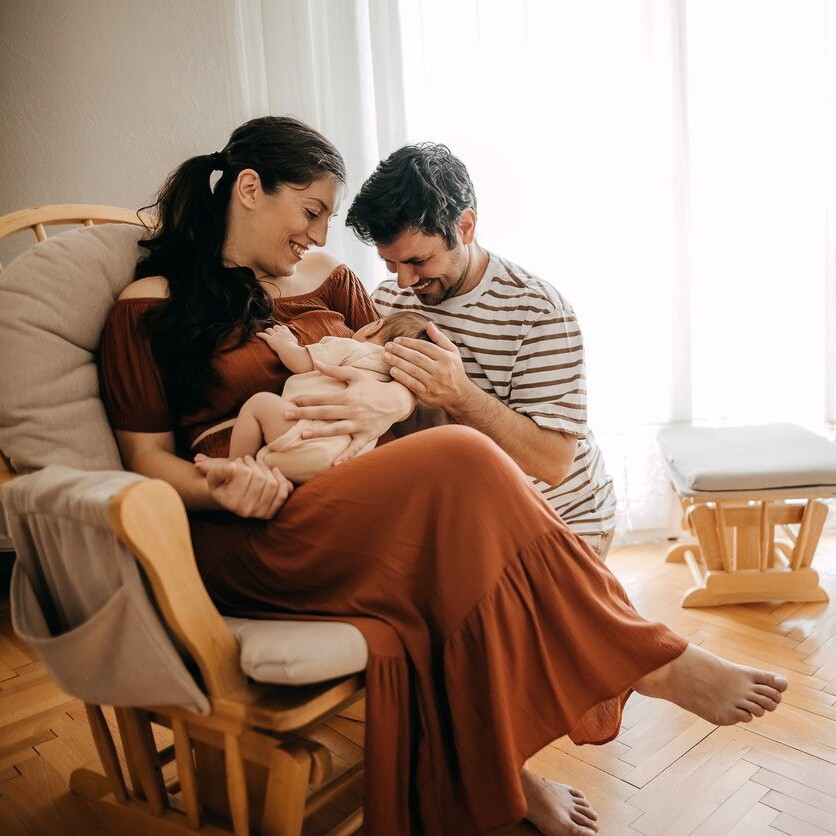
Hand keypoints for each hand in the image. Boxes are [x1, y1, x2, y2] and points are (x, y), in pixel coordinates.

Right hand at [194, 454, 292, 517]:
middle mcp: (246, 511)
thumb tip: (231, 467)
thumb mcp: (213, 477)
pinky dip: (281, 480)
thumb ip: (219, 471)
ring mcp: (260, 513)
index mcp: (231, 502)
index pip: (245, 474)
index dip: (243, 464)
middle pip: (260, 479)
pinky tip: (274, 471)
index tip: (238, 461)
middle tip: (248, 460)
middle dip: (255, 465)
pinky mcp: (271, 512)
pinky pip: (282, 494)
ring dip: (266, 469)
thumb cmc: (221, 484)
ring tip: (257, 464)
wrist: (229, 499)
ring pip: (272, 484)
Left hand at [257, 325, 297, 354]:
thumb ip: (298, 343)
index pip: (283, 327)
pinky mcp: (270, 340)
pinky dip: (260, 334)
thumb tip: (306, 347)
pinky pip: (263, 335)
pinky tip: (257, 334)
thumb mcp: (298, 344)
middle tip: (272, 331)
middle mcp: (280, 332)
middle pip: (276, 327)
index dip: (281, 329)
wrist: (288, 350)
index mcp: (287, 332)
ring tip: (266, 332)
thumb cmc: (294, 348)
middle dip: (274, 328)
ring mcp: (275, 335)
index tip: (280, 330)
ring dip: (267, 330)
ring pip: (269, 329)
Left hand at [284, 362, 414, 462]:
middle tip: (285, 415)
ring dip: (319, 432)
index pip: (323, 398)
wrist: (397, 400)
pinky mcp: (367, 435)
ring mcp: (359, 424)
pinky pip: (355, 447)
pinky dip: (346, 456)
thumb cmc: (373, 387)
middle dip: (304, 413)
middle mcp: (352, 410)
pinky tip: (334, 464)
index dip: (306, 399)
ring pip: (336, 429)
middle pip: (324, 412)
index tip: (290, 401)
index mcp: (348, 396)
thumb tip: (316, 363)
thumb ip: (335, 370)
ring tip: (302, 434)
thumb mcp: (355, 375)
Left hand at [383, 321, 474, 409]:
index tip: (397, 340)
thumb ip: (440, 338)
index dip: (409, 342)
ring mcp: (434, 383)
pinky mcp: (428, 395)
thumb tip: (428, 324)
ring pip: (413, 370)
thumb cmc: (453, 370)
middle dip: (400, 351)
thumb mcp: (452, 352)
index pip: (424, 347)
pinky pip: (412, 384)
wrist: (460, 395)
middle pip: (416, 357)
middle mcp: (441, 370)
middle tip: (387, 346)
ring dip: (397, 362)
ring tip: (386, 356)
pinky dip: (402, 377)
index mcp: (446, 357)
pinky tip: (392, 371)